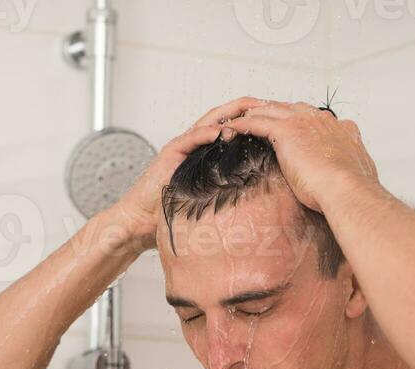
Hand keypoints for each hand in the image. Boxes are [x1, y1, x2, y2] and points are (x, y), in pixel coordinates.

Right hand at [114, 96, 268, 249]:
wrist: (141, 221)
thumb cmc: (169, 213)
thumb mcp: (206, 199)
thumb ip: (223, 192)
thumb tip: (252, 200)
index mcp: (203, 153)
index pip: (229, 129)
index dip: (250, 121)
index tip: (272, 118)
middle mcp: (192, 144)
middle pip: (222, 118)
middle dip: (245, 108)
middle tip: (268, 102)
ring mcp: (181, 147)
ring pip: (208, 122)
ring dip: (229, 114)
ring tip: (251, 108)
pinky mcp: (170, 153)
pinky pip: (191, 138)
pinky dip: (207, 132)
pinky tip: (223, 130)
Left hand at [222, 99, 379, 213]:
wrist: (347, 190)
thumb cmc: (351, 192)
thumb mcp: (356, 177)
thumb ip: (351, 171)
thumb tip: (354, 181)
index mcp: (342, 129)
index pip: (316, 120)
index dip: (301, 122)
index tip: (292, 128)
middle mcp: (323, 120)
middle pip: (292, 109)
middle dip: (275, 112)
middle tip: (259, 117)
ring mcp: (304, 122)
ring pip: (272, 110)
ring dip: (255, 113)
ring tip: (239, 119)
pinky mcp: (286, 131)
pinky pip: (258, 122)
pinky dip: (244, 124)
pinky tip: (231, 128)